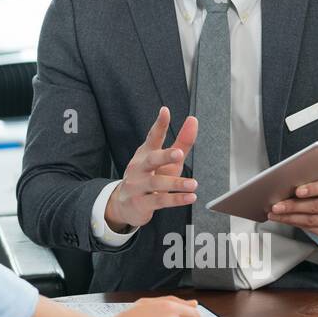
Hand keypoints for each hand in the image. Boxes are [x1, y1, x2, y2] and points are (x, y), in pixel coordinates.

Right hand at [104, 106, 198, 232]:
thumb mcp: (167, 161)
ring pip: (157, 183)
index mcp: (145, 154)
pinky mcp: (141, 203)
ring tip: (193, 184)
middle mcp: (139, 168)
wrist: (123, 205)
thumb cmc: (150, 178)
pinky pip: (159, 201)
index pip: (152, 137)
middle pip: (151, 159)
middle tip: (179, 153)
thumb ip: (182, 142)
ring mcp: (138, 186)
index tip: (165, 111)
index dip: (159, 125)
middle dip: (164, 156)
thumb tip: (193, 120)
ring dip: (176, 183)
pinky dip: (176, 199)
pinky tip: (190, 197)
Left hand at [267, 176, 317, 242]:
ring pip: (311, 221)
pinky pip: (313, 230)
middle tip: (276, 206)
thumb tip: (293, 184)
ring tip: (276, 214)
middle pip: (316, 207)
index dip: (312, 189)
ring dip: (290, 218)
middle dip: (292, 207)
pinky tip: (288, 220)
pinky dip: (298, 225)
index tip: (297, 191)